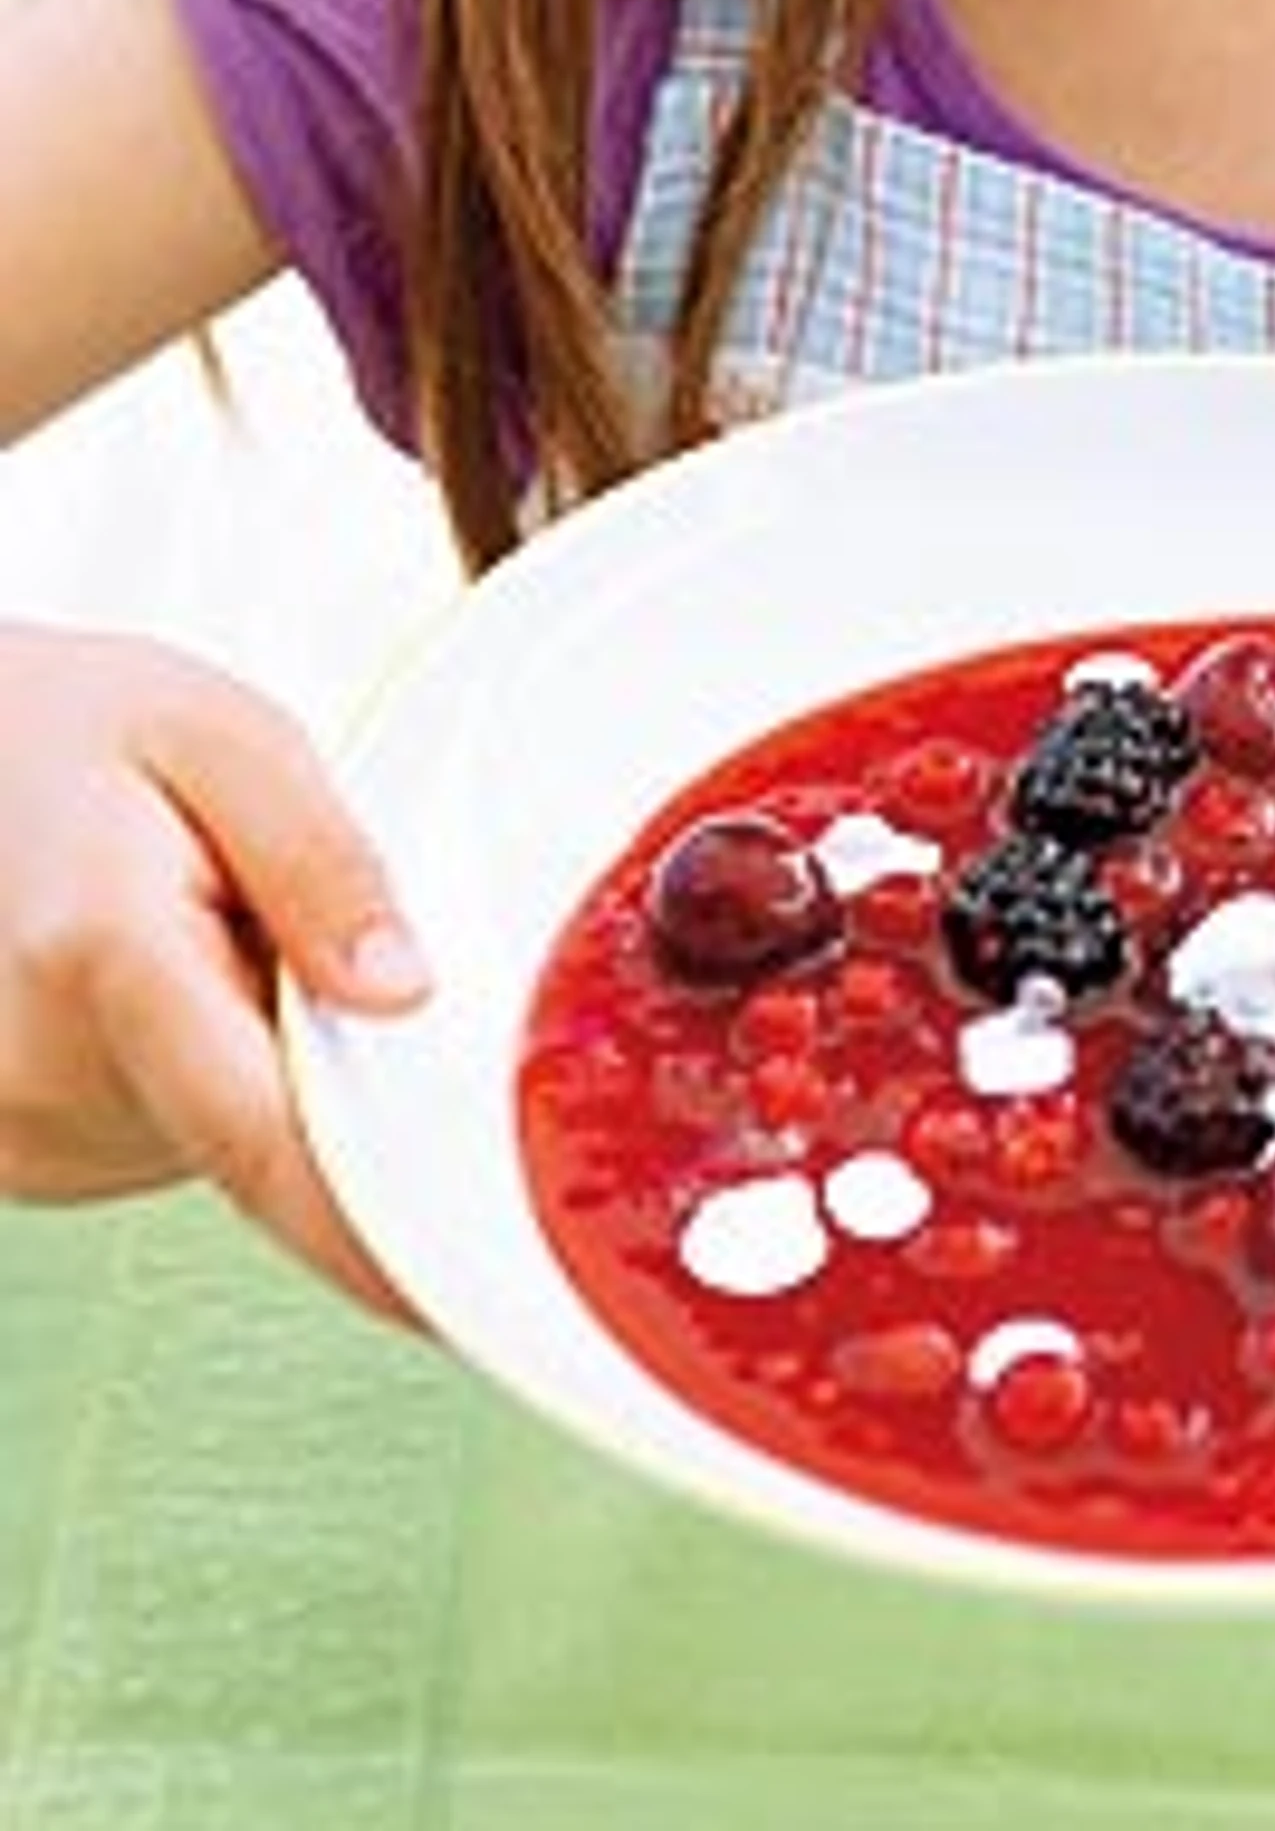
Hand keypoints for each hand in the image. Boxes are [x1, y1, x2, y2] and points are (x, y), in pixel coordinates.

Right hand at [0, 622, 430, 1316]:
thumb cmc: (77, 733)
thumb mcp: (221, 737)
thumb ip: (321, 861)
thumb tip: (409, 995)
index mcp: (101, 956)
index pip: (269, 1141)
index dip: (380, 1237)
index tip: (471, 1300)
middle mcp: (45, 1076)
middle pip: (268, 1141)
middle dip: (345, 1073)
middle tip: (313, 939)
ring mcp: (23, 1136)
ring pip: (226, 1145)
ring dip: (274, 1066)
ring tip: (220, 932)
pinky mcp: (26, 1158)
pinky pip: (176, 1140)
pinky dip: (216, 1075)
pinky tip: (177, 975)